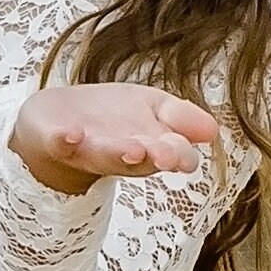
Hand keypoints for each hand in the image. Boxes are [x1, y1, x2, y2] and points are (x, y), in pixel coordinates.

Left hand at [9, 81, 220, 196]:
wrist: (60, 118)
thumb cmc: (114, 117)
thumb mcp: (154, 109)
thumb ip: (180, 117)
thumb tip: (213, 129)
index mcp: (150, 144)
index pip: (173, 153)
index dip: (181, 155)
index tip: (188, 158)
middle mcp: (122, 153)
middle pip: (141, 161)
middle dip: (153, 158)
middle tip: (166, 158)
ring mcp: (88, 148)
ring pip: (106, 156)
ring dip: (118, 153)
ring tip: (130, 149)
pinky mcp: (57, 141)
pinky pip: (60, 143)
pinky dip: (65, 139)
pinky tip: (70, 134)